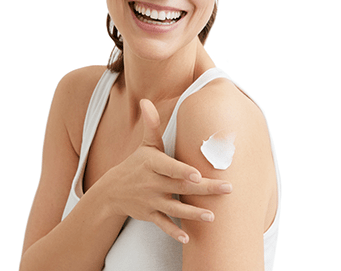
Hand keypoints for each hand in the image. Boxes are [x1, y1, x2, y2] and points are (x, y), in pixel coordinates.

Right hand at [84, 99, 233, 242]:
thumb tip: (145, 101)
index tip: (196, 174)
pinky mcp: (150, 215)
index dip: (182, 171)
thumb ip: (150, 126)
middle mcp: (152, 183)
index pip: (169, 168)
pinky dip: (173, 232)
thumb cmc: (135, 164)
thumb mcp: (143, 146)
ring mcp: (151, 201)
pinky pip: (163, 224)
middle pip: (181, 187)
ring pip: (175, 208)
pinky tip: (187, 238)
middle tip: (227, 188)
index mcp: (153, 164)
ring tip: (212, 217)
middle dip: (204, 189)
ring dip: (193, 214)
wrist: (112, 191)